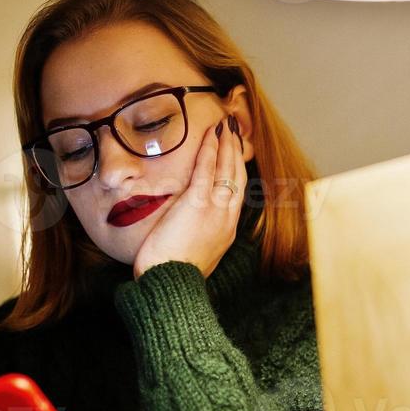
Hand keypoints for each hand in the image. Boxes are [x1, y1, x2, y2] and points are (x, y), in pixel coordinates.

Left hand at [131, 114, 246, 279]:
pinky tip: (209, 135)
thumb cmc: (175, 274)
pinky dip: (209, 150)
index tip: (234, 155)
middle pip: (237, 176)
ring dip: (225, 144)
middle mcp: (227, 216)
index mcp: (227, 229)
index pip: (237, 193)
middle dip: (236, 152)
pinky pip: (206, 170)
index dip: (237, 170)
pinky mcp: (197, 202)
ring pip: (226, 169)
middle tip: (233, 131)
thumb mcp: (195, 255)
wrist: (172, 284)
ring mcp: (215, 208)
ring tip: (224, 126)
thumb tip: (189, 230)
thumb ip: (198, 237)